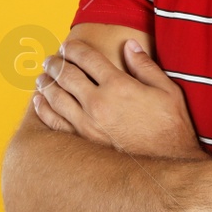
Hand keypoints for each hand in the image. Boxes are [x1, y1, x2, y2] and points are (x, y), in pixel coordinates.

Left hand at [33, 37, 207, 160]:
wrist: (169, 165)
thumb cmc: (171, 126)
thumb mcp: (167, 90)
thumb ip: (145, 66)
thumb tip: (129, 45)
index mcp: (118, 85)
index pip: (86, 58)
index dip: (73, 48)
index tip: (67, 46)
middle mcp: (98, 103)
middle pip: (66, 75)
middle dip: (55, 63)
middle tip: (50, 60)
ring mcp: (87, 125)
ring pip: (56, 97)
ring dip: (46, 83)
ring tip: (42, 77)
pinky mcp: (83, 142)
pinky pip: (55, 123)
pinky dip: (43, 109)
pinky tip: (39, 102)